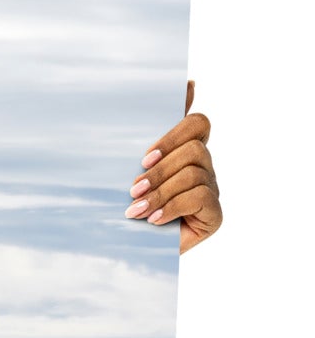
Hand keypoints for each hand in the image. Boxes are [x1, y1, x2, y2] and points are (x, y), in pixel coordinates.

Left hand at [127, 80, 220, 251]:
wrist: (125, 251)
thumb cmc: (123, 205)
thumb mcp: (125, 169)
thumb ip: (141, 133)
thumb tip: (179, 86)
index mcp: (184, 150)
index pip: (196, 122)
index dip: (174, 133)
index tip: (144, 157)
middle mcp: (203, 166)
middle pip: (194, 147)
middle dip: (160, 168)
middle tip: (133, 188)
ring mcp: (211, 189)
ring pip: (194, 173)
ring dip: (160, 191)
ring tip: (135, 210)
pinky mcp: (214, 214)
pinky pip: (200, 197)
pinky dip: (171, 207)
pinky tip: (153, 220)